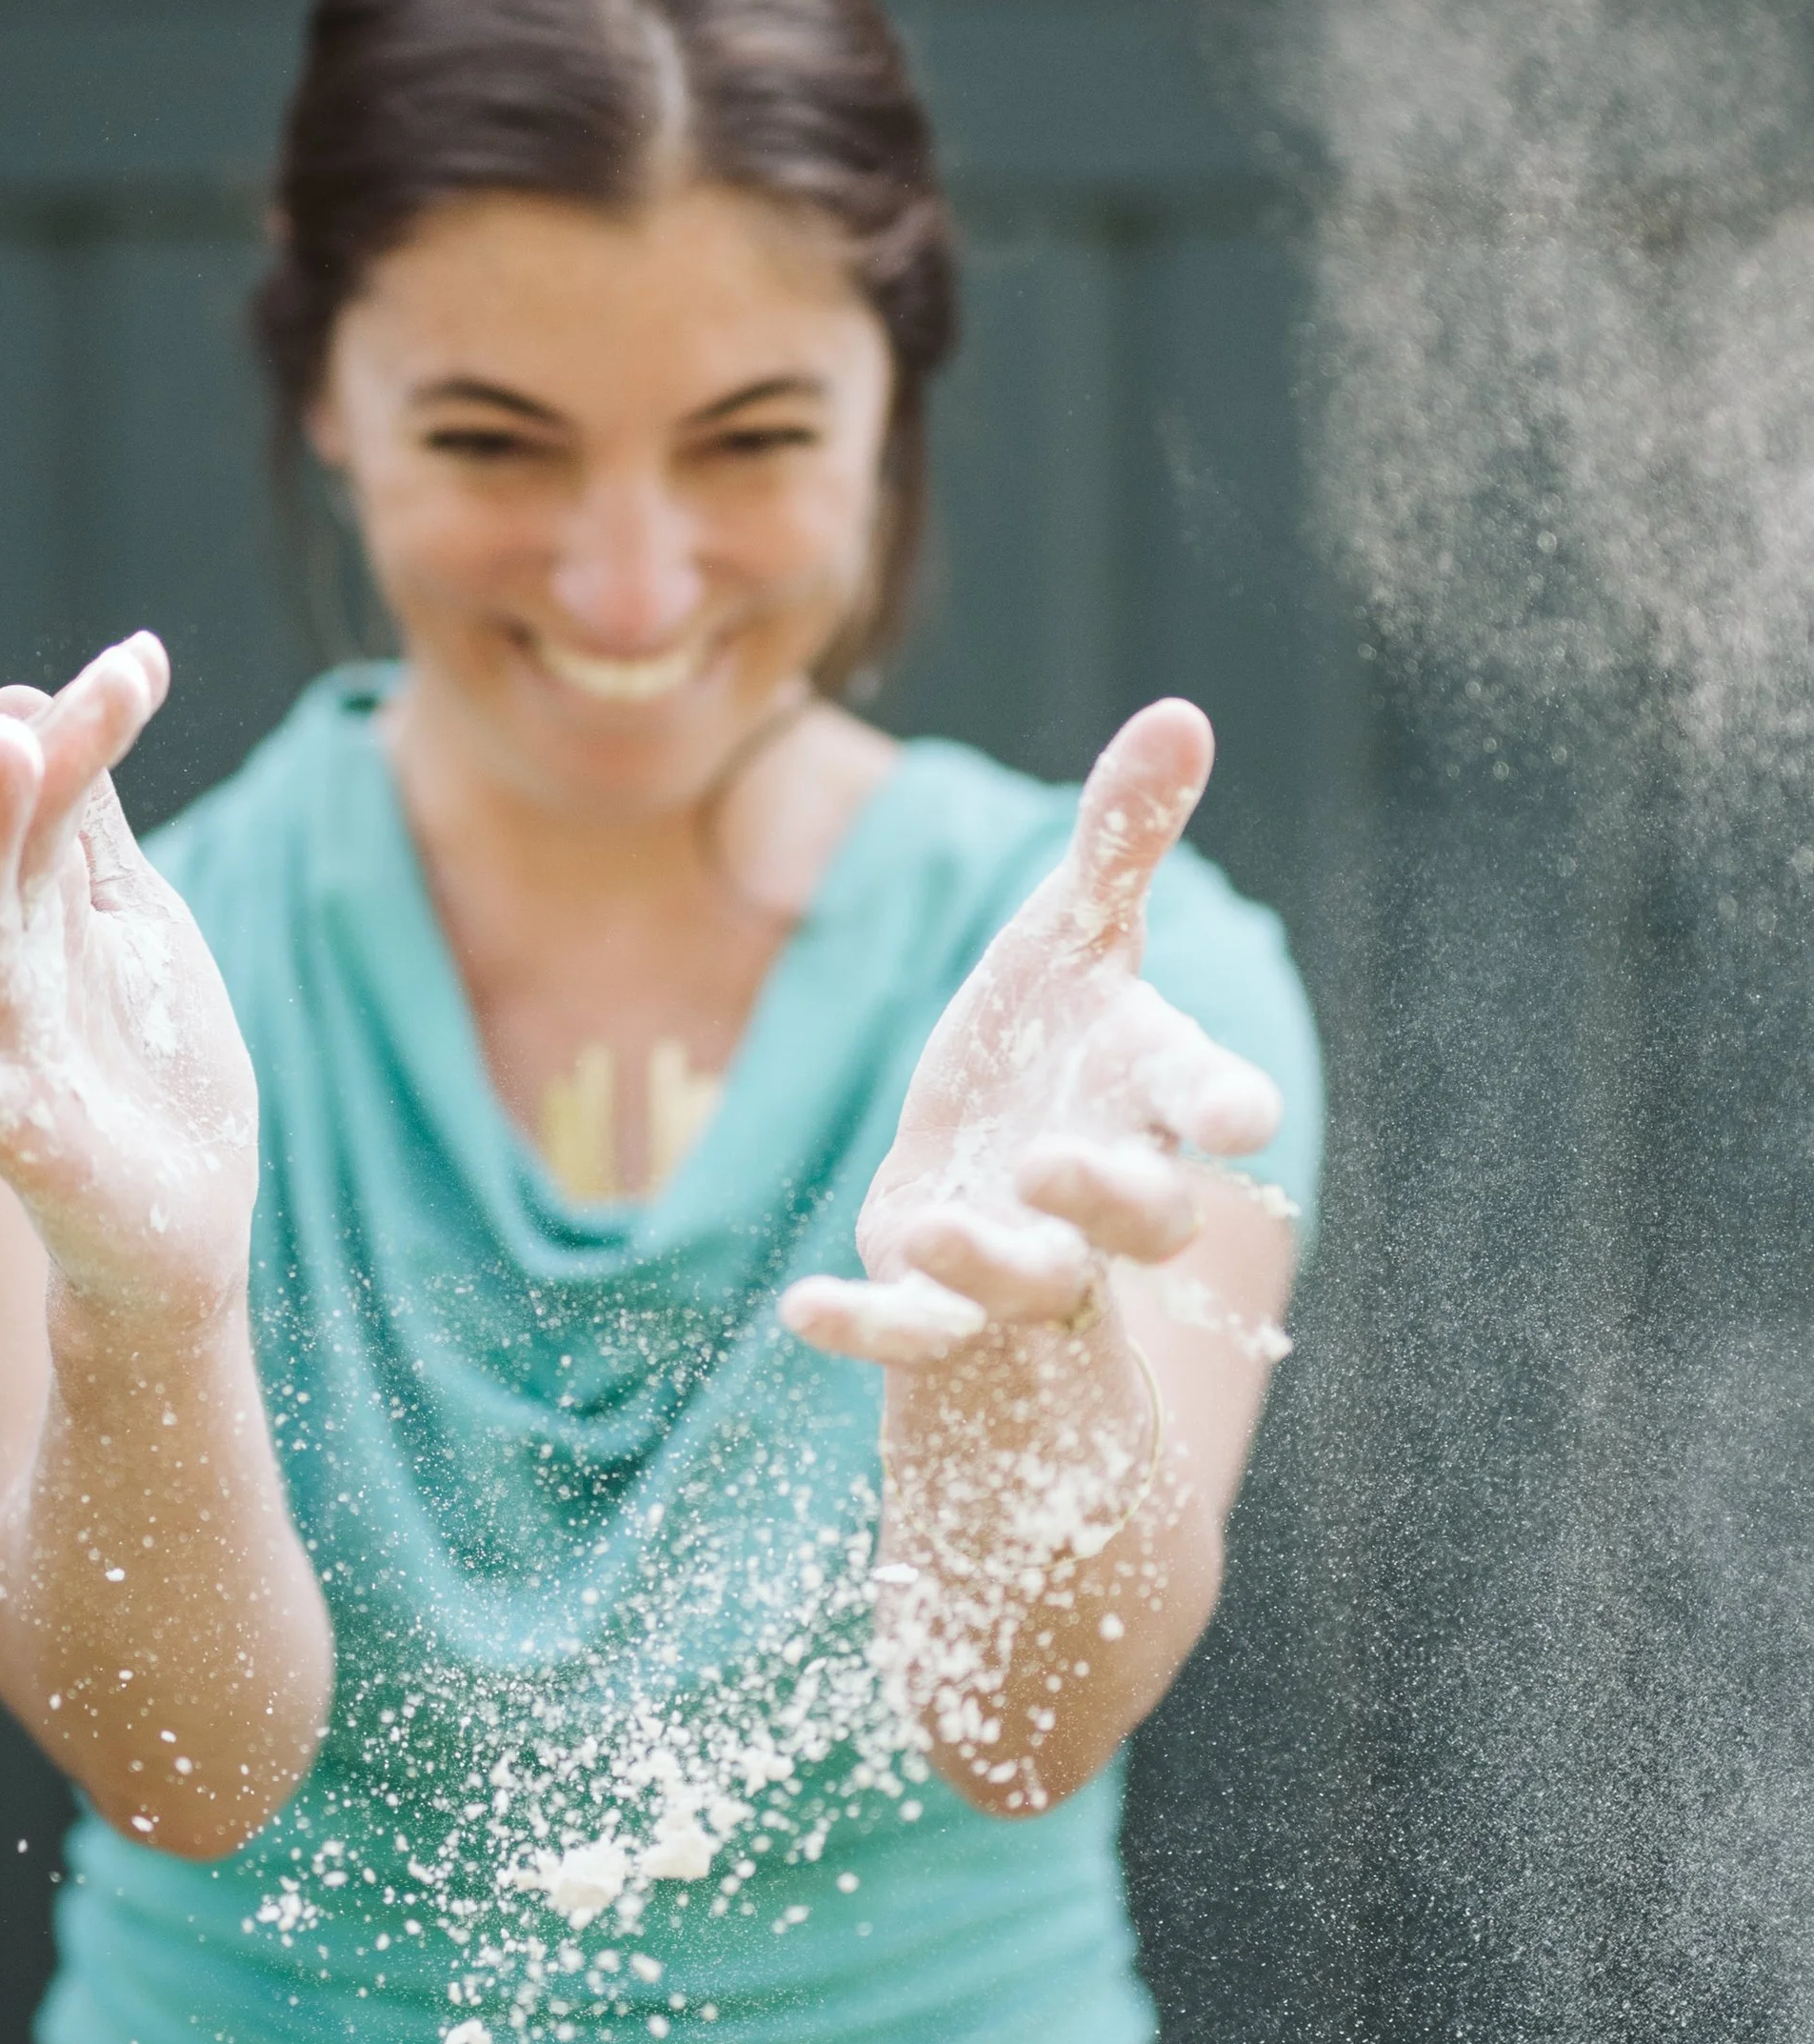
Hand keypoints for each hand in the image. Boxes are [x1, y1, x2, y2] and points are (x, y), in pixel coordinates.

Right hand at [0, 634, 257, 1329]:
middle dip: (44, 765)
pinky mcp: (6, 1121)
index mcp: (51, 909)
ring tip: (6, 751)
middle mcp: (11, 961)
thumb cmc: (151, 1072)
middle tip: (90, 686)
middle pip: (13, 846)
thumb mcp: (139, 930)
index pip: (58, 800)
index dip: (90, 729)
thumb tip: (40, 703)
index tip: (144, 659)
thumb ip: (93, 831)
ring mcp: (2, 1039)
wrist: (180, 1232)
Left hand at [779, 700, 1279, 1371]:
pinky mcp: (932, 1300)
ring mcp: (1018, 1255)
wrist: (985, 1177)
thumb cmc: (1045, 1048)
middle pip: (1138, 1218)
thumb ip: (1122, 839)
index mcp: (1140, 1093)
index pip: (1203, 1099)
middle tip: (1057, 1163)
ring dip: (986, 1264)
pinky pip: (909, 1334)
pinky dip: (863, 1327)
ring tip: (933, 1234)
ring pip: (1027, 1282)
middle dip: (1108, 1197)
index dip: (1225, 1106)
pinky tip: (799, 1310)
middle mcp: (1095, 1190)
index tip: (1243, 1115)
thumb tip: (1183, 709)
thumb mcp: (1072, 935)